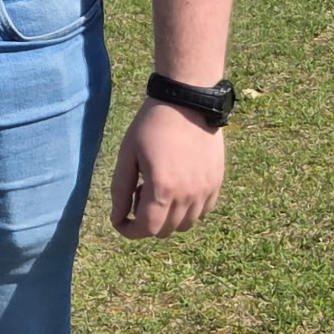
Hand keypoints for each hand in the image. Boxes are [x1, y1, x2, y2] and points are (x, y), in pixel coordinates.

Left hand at [110, 98, 225, 237]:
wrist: (187, 103)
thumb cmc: (151, 126)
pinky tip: (176, 186)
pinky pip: (202, 212)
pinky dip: (187, 209)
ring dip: (167, 216)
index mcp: (162, 189)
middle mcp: (187, 196)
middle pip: (165, 231)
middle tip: (137, 192)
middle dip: (146, 221)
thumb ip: (120, 189)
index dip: (129, 230)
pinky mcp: (216, 184)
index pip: (146, 229)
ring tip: (157, 187)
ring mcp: (205, 191)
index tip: (119, 220)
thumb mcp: (128, 154)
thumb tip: (118, 217)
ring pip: (185, 224)